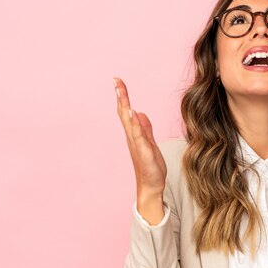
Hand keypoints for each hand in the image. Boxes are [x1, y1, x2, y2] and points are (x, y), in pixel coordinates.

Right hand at [115, 77, 166, 202]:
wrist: (151, 186)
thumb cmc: (150, 166)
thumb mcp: (150, 143)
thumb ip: (144, 128)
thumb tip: (139, 113)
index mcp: (134, 134)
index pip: (127, 111)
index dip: (123, 96)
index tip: (118, 81)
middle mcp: (132, 137)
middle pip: (124, 113)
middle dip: (121, 97)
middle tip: (116, 81)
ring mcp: (137, 144)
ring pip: (129, 122)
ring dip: (125, 107)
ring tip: (121, 93)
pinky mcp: (144, 151)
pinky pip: (138, 135)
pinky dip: (134, 124)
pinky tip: (132, 113)